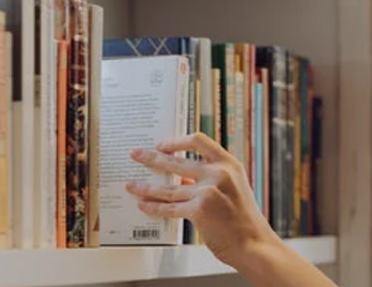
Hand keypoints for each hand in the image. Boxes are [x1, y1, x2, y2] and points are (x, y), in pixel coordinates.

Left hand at [125, 132, 279, 266]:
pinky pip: (169, 207)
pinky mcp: (199, 210)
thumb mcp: (232, 188)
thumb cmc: (243, 219)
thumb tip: (179, 175)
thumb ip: (208, 178)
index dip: (176, 141)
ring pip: (167, 187)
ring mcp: (208, 191)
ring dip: (145, 186)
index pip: (198, 141)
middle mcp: (218, 173)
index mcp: (228, 163)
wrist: (255, 245)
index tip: (161, 144)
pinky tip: (144, 205)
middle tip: (135, 154)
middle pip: (175, 161)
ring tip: (131, 184)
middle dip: (150, 158)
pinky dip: (154, 207)